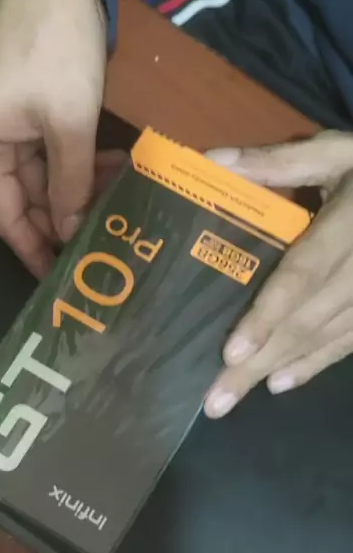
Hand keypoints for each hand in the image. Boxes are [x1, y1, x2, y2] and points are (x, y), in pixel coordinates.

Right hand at [0, 0, 107, 276]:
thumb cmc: (56, 51)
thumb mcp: (69, 123)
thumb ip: (71, 184)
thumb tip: (68, 232)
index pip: (7, 218)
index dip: (34, 251)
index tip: (60, 279)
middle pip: (26, 201)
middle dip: (66, 219)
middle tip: (105, 241)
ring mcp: (4, 129)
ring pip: (44, 180)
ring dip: (80, 189)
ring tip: (118, 201)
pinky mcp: (24, 115)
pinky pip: (50, 155)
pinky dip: (78, 164)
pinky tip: (111, 169)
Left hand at [203, 131, 352, 417]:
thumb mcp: (335, 151)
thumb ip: (280, 162)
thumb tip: (213, 162)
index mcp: (348, 224)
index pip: (304, 274)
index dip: (269, 314)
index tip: (233, 351)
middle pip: (307, 321)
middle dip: (259, 362)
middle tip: (215, 401)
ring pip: (325, 338)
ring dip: (278, 369)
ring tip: (231, 398)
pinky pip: (348, 342)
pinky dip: (314, 365)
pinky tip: (280, 384)